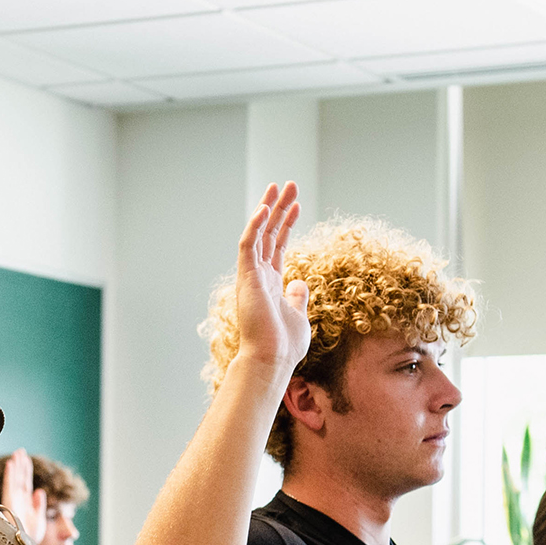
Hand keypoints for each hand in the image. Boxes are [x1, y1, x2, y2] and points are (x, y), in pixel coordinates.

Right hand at [3, 448, 47, 541]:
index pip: (26, 483)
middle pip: (20, 478)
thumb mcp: (39, 519)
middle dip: (21, 465)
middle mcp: (19, 499)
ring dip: (16, 466)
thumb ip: (40, 504)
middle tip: (20, 451)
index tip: (26, 459)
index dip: (26, 470)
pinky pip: (10, 486)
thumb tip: (40, 491)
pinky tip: (11, 465)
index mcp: (26, 502)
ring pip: (15, 479)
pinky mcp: (10, 502)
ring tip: (17, 454)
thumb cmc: (30, 537)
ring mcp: (14, 500)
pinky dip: (10, 475)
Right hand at [232, 182, 308, 372]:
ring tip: (280, 186)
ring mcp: (251, 276)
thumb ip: (297, 297)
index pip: (277, 245)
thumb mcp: (298, 315)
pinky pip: (248, 245)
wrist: (271, 359)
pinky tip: (266, 208)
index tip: (296, 205)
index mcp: (271, 283)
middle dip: (279, 208)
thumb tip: (299, 282)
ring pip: (258, 233)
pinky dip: (255, 226)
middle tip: (288, 185)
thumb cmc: (284, 344)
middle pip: (268, 233)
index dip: (286, 224)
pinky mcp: (246, 278)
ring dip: (269, 208)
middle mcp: (258, 276)